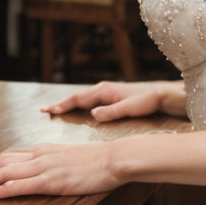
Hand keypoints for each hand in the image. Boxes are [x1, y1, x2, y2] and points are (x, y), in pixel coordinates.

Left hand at [0, 141, 123, 199]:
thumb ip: (51, 161)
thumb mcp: (68, 157)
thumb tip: (39, 168)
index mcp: (42, 150)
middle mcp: (38, 155)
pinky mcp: (51, 181)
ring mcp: (44, 167)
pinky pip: (19, 186)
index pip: (8, 156)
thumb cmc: (96, 161)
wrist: (114, 159)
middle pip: (0, 163)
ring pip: (4, 173)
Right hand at [41, 80, 186, 122]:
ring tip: (54, 109)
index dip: (63, 105)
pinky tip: (75, 109)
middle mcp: (103, 89)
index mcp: (104, 91)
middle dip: (60, 103)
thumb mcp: (129, 108)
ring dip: (68, 103)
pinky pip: (89, 100)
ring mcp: (106, 92)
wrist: (161, 95)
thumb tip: (93, 115)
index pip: (78, 98)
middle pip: (76, 97)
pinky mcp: (110, 97)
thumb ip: (111, 112)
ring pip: (82, 98)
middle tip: (44, 110)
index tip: (49, 110)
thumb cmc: (147, 101)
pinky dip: (78, 104)